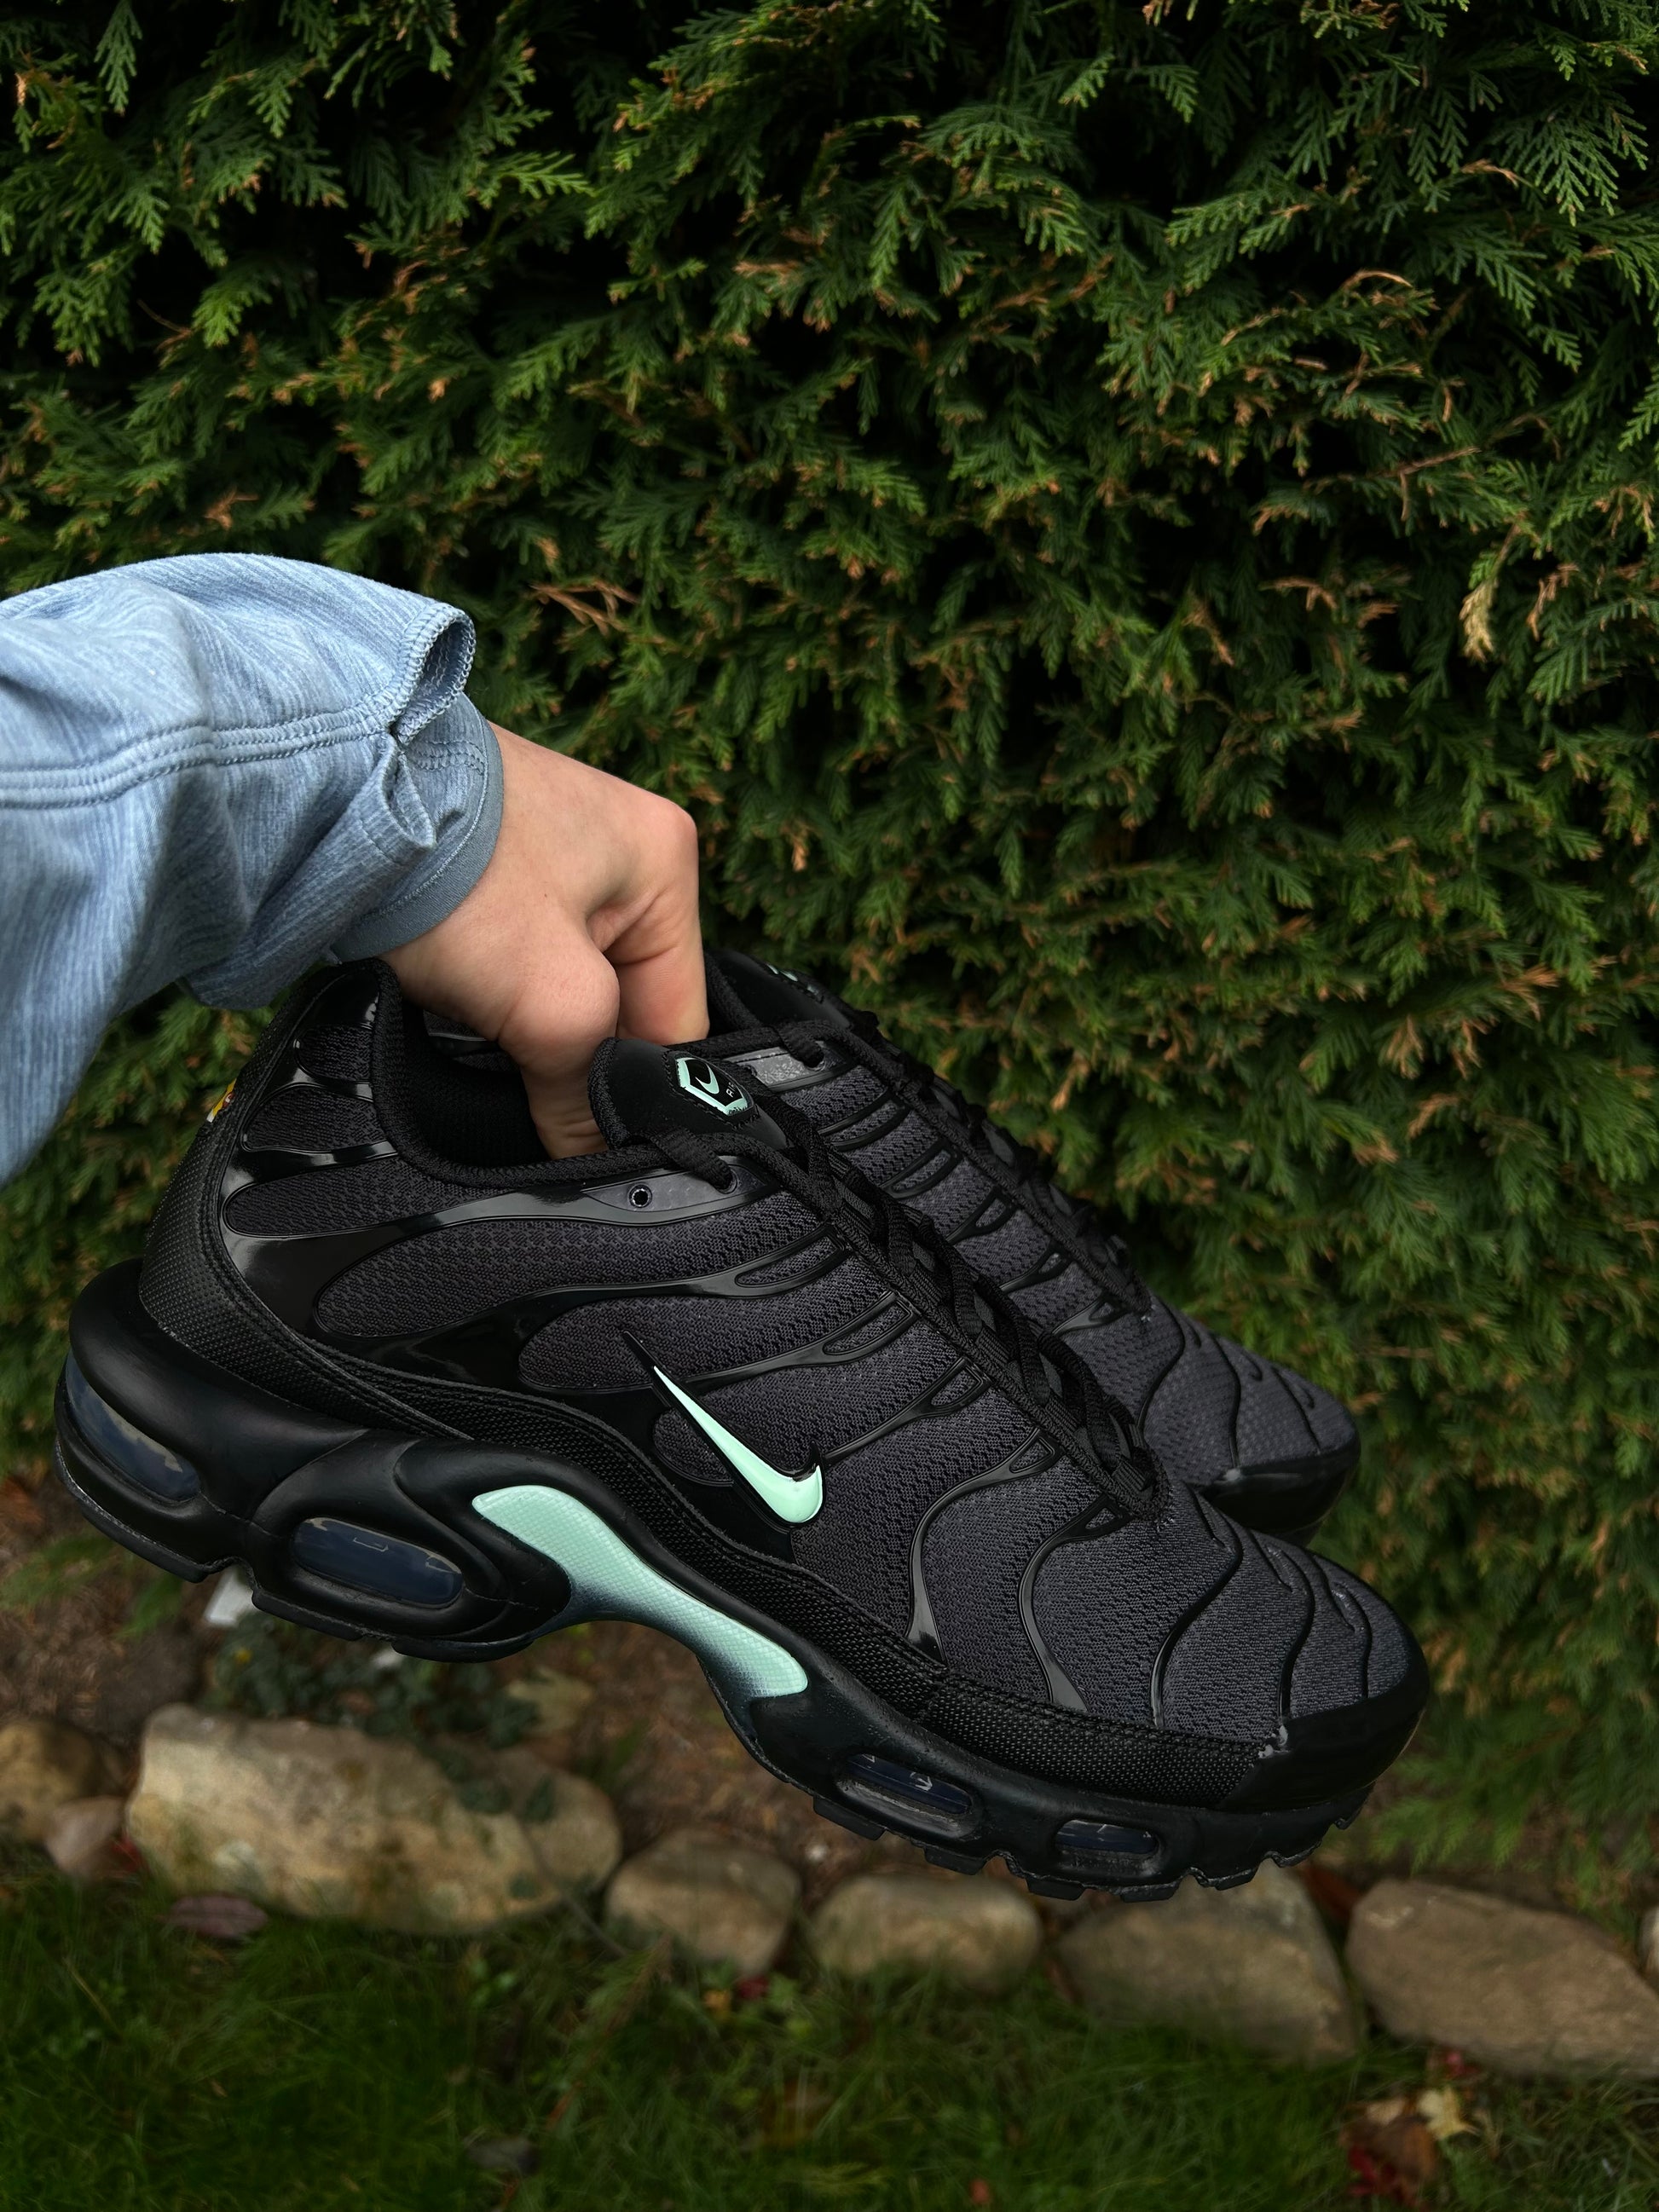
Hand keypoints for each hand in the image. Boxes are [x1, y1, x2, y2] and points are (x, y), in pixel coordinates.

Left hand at [385, 724, 705, 1155]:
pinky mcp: (485, 869)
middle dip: (571, 1055)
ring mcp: (547, 855)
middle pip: (619, 1006)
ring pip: (559, 990)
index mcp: (667, 862)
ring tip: (482, 1049)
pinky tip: (454, 1015)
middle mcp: (617, 849)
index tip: (589, 1140)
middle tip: (524, 1089)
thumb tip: (592, 1160)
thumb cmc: (452, 875)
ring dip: (525, 1032)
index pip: (678, 1019)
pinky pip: (509, 964)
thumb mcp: (551, 998)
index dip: (634, 1090)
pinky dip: (485, 999)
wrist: (323, 800)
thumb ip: (587, 1088)